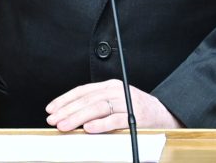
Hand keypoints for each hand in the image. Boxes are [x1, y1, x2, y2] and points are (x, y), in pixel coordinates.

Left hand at [45, 79, 181, 132]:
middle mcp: (118, 91)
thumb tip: (70, 115)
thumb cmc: (136, 110)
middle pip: (88, 99)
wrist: (165, 115)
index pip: (83, 90)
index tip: (51, 109)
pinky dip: (100, 125)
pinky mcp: (135, 117)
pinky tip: (88, 129)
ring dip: (78, 118)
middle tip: (53, 120)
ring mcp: (127, 103)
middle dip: (67, 110)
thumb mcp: (115, 102)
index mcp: (110, 86)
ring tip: (65, 125)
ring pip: (98, 108)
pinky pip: (115, 120)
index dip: (65, 99)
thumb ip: (96, 106)